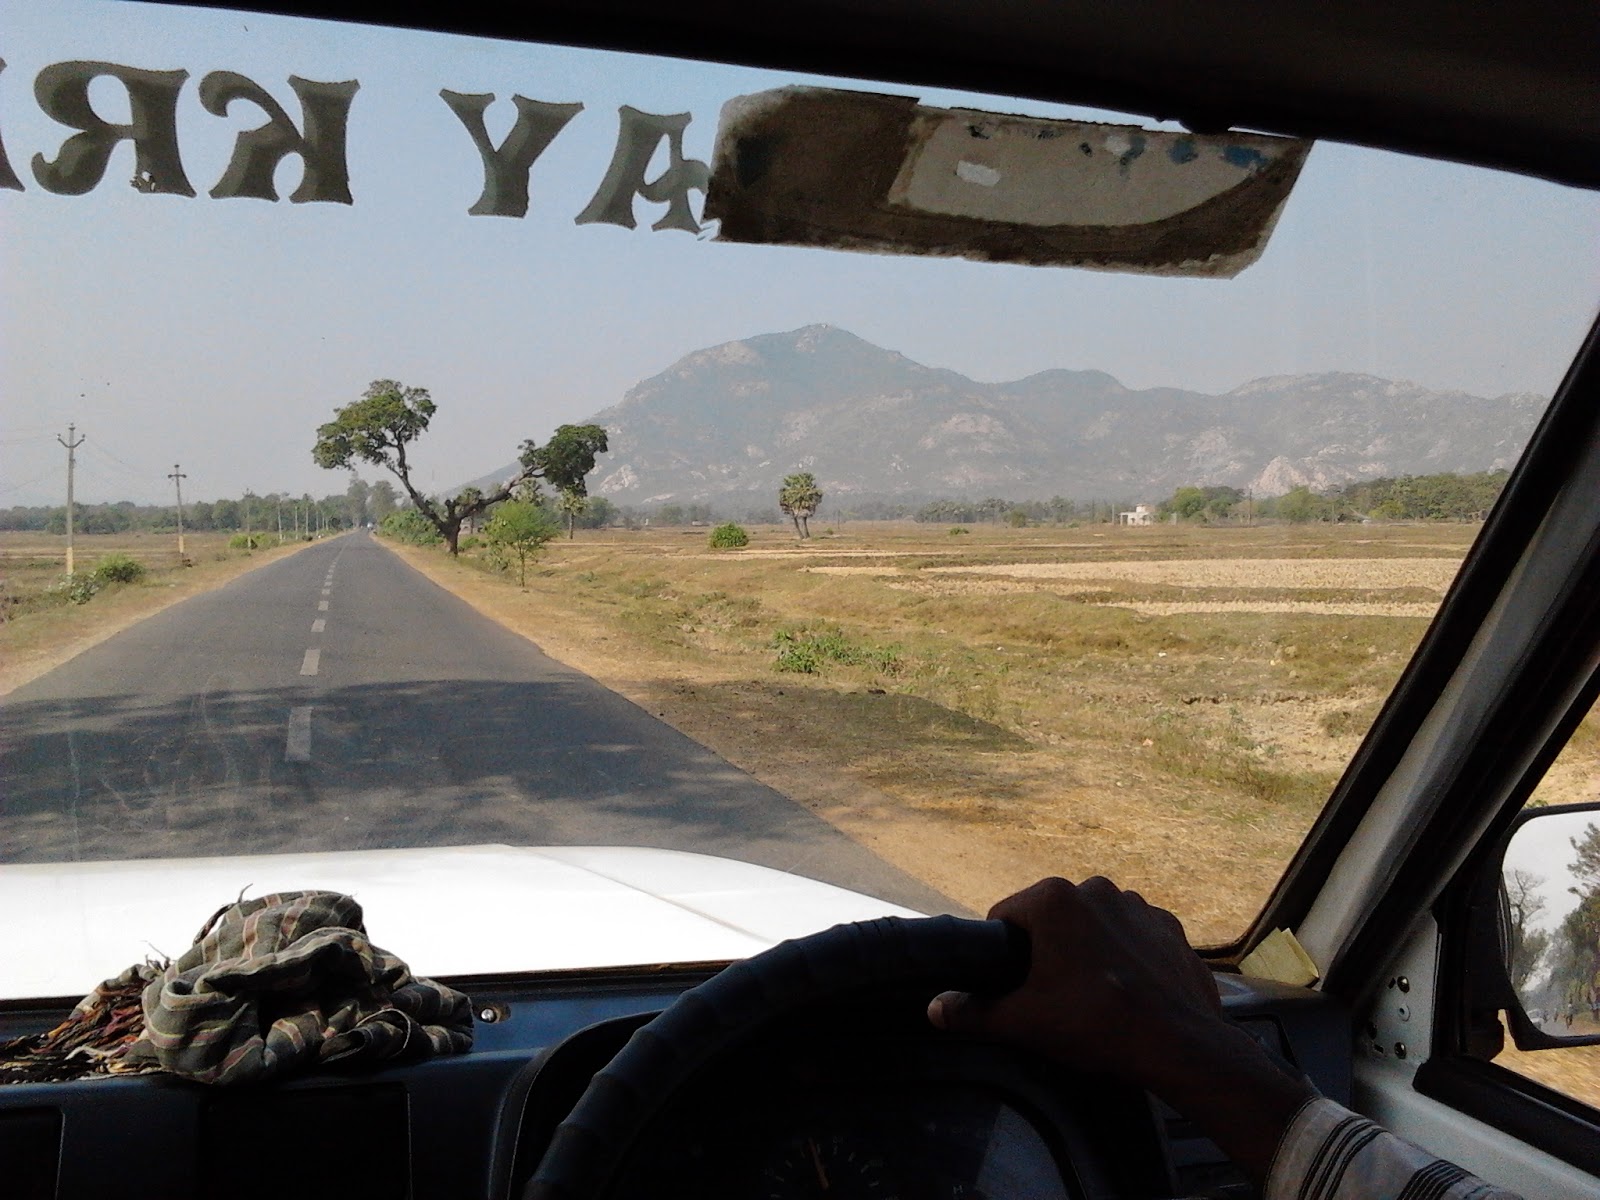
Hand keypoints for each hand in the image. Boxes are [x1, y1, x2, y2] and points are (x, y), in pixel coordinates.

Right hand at [928, 875, 1222, 1086]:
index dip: (1002, 952)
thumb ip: (974, 1012)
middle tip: (1053, 996)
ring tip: (1094, 996)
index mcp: (1053, 899)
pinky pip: (1136, 937)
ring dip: (1090, 949)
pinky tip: (1130, 992)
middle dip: (1048, 950)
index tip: (1013, 984)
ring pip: (1096, 925)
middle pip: (1052, 919)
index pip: (1006, 916)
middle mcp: (1096, 888)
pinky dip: (1129, 957)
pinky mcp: (1171, 927)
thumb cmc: (1093, 1022)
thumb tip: (934, 1009)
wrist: (1177, 1043)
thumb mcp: (1023, 1021)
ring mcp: (1139, 905)